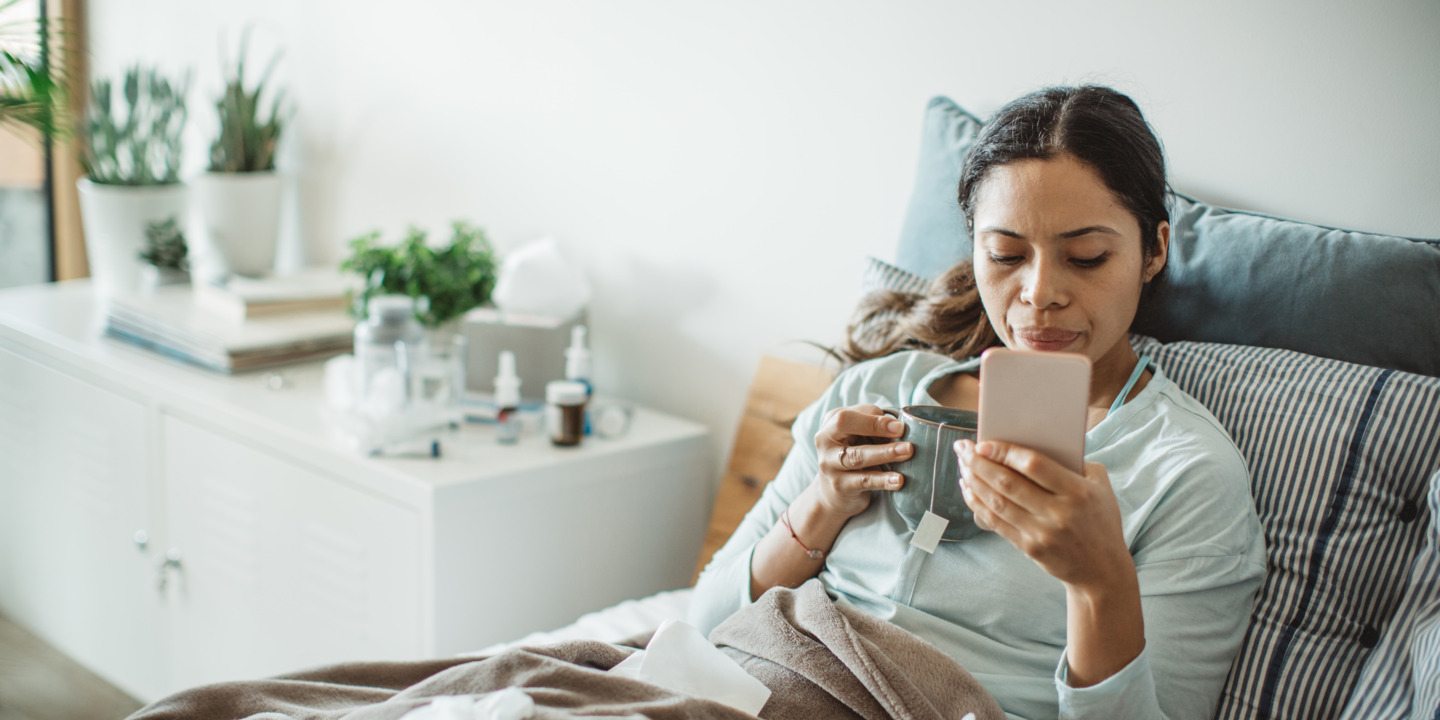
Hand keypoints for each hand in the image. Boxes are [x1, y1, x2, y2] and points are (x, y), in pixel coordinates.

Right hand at [812, 404, 911, 517]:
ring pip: (857, 456)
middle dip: (876, 428)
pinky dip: (883, 480)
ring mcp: (829, 464)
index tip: (899, 425)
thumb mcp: (859, 436)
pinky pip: (863, 481)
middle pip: (846, 429)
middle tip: (903, 432)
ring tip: (907, 453)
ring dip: (885, 453)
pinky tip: (898, 480)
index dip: (874, 419)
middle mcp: (825, 441)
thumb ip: (873, 428)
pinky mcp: (839, 485)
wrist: (832, 493)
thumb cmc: (853, 455)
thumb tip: (898, 429)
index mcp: (831, 423)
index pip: (849, 415)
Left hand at [955, 439, 1131, 589]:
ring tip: (962, 465)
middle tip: (962, 448)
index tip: (983, 443)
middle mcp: (1059, 512)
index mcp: (1078, 492)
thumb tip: (1037, 440)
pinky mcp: (1029, 548)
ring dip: (974, 481)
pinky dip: (978, 503)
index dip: (1005, 452)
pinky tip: (968, 489)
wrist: (1102, 571)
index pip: (1034, 465)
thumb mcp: (1101, 487)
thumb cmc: (1099, 521)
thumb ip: (1076, 463)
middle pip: (1008, 483)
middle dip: (979, 462)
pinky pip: (996, 522)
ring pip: (997, 502)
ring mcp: (1042, 533)